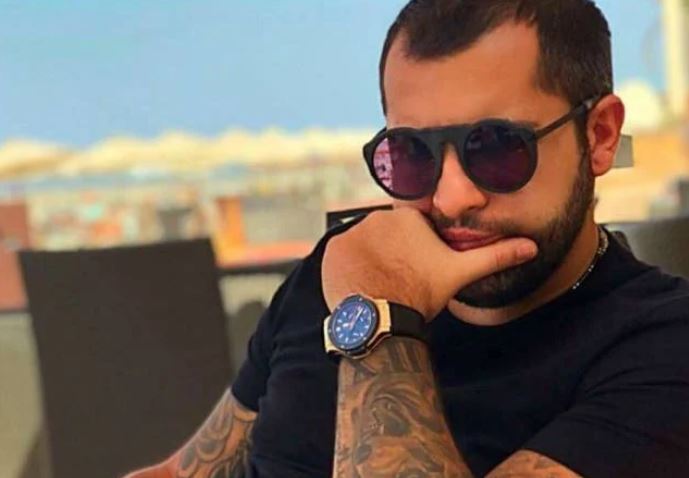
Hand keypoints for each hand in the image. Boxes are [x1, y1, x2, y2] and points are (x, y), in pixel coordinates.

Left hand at [321, 208, 537, 319]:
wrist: (381, 318)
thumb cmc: (420, 294)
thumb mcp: (459, 273)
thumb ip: (494, 256)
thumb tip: (531, 247)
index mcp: (408, 218)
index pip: (408, 231)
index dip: (412, 252)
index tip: (412, 270)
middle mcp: (377, 217)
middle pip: (384, 237)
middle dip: (390, 255)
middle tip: (396, 280)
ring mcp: (352, 232)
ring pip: (364, 246)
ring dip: (369, 261)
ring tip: (378, 285)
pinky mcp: (333, 248)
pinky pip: (341, 254)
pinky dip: (349, 267)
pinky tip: (361, 284)